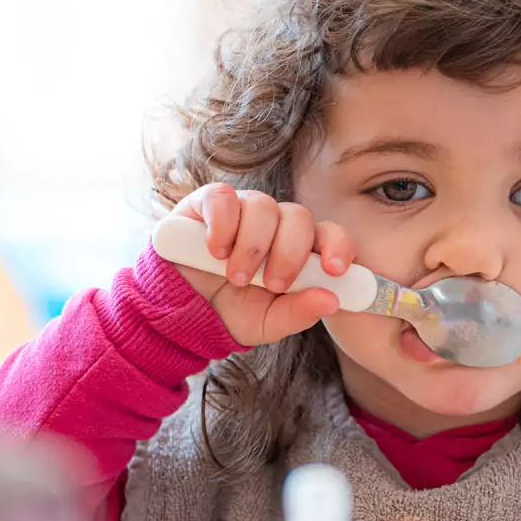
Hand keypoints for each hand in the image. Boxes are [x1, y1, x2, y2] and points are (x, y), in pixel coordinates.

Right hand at [166, 183, 359, 347]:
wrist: (183, 310)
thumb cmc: (231, 312)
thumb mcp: (268, 323)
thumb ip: (299, 313)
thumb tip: (332, 300)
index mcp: (298, 249)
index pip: (329, 233)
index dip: (337, 245)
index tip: (334, 269)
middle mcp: (274, 224)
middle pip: (298, 216)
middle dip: (289, 253)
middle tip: (272, 285)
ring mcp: (242, 210)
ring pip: (262, 205)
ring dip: (252, 246)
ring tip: (236, 277)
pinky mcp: (206, 203)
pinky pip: (221, 197)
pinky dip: (221, 225)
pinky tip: (215, 251)